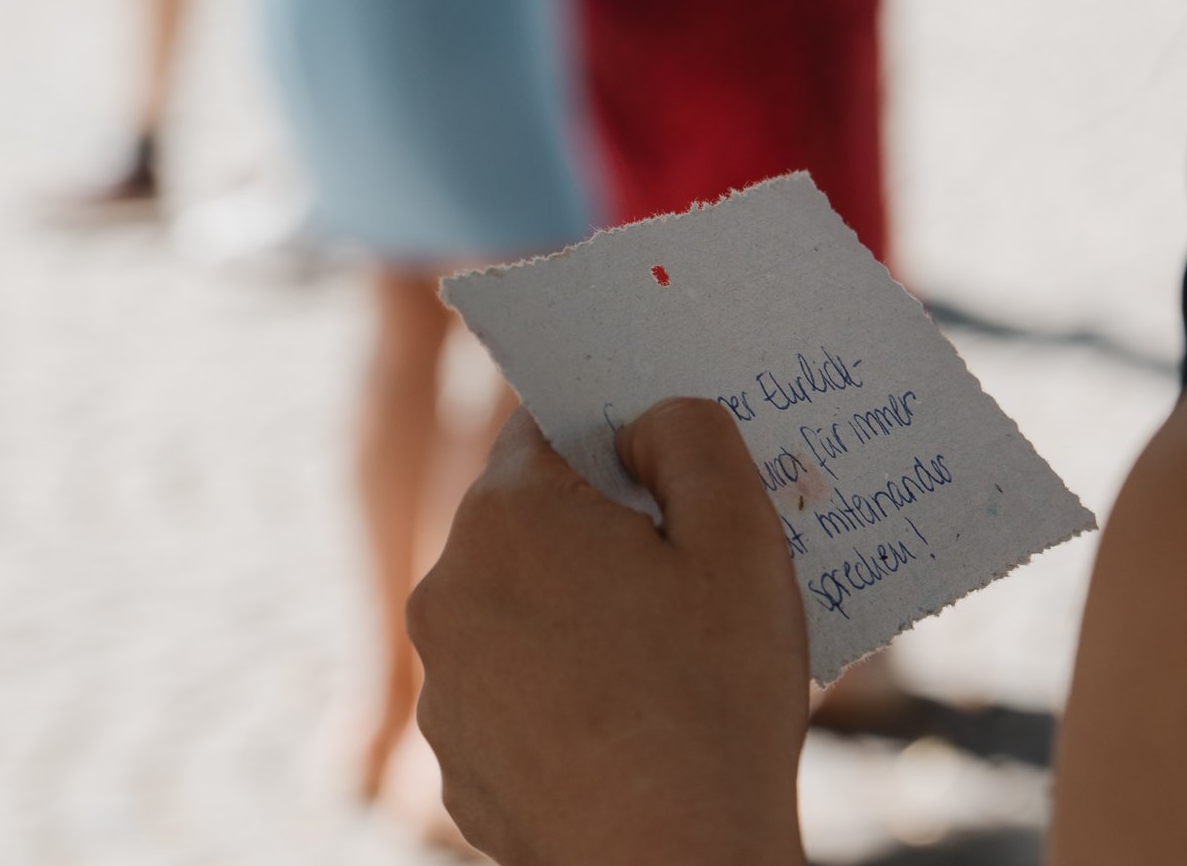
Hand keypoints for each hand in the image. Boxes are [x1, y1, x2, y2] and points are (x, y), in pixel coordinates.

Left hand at [408, 400, 809, 865]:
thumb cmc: (715, 700)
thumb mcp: (740, 535)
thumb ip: (691, 435)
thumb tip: (646, 424)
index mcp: (508, 517)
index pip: (549, 424)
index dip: (619, 439)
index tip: (670, 476)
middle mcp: (449, 592)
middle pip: (531, 519)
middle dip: (604, 531)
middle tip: (688, 571)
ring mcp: (446, 686)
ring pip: (521, 607)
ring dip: (581, 613)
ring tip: (668, 660)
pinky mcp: (458, 762)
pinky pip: (513, 690)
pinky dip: (564, 691)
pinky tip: (634, 721)